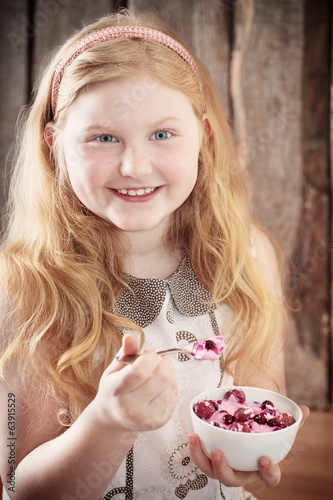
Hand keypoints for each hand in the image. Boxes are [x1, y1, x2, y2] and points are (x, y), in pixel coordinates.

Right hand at [92, 334, 178, 431]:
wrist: (113, 420)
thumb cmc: (113, 392)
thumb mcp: (113, 370)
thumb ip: (125, 353)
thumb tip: (129, 336)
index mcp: (116, 391)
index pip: (139, 371)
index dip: (150, 356)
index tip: (149, 352)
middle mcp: (131, 407)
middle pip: (160, 377)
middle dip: (163, 361)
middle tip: (157, 359)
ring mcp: (147, 417)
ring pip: (170, 385)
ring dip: (169, 371)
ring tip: (158, 370)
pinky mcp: (160, 421)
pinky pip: (174, 395)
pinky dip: (172, 383)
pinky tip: (162, 383)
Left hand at [188, 404, 309, 487]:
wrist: (244, 436)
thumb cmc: (262, 437)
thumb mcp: (276, 429)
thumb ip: (289, 422)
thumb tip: (305, 410)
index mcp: (261, 467)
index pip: (269, 477)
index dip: (267, 471)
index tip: (264, 458)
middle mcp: (242, 471)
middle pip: (232, 480)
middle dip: (224, 469)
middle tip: (218, 453)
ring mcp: (224, 468)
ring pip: (211, 471)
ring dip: (200, 457)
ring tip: (194, 439)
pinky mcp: (209, 460)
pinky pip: (200, 458)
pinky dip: (195, 448)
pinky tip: (192, 435)